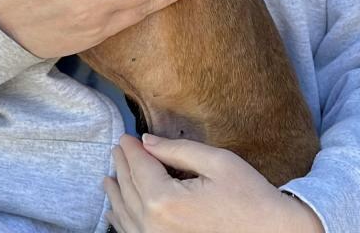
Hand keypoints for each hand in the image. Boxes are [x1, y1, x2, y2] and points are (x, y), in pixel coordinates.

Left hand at [104, 134, 323, 231]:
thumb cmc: (249, 196)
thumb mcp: (216, 162)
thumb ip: (177, 150)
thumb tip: (147, 142)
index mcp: (166, 201)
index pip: (139, 167)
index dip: (131, 149)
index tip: (126, 136)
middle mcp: (156, 226)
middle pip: (130, 189)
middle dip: (122, 166)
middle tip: (118, 148)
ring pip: (126, 215)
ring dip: (117, 193)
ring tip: (109, 177)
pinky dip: (123, 220)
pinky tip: (117, 211)